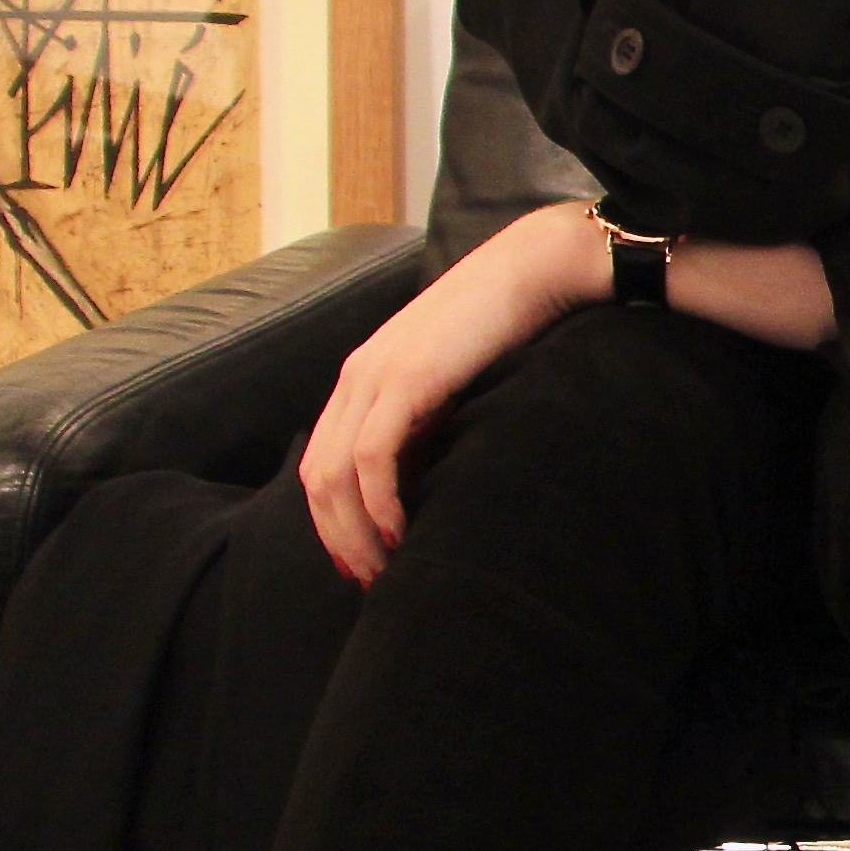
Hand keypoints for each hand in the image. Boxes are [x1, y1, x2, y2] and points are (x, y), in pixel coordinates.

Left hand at [298, 205, 600, 581]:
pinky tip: (401, 531)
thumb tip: (422, 481)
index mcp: (363, 378)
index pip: (321, 464)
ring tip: (387, 568)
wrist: (534, 269)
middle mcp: (356, 378)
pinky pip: (371, 457)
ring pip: (333, 475)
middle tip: (371, 581)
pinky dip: (378, 503)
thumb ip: (428, 422)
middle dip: (337, 539)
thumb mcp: (453, 384)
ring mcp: (375, 377)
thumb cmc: (505, 325)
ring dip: (355, 532)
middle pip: (315, 478)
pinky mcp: (405, 379)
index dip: (332, 522)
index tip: (363, 563)